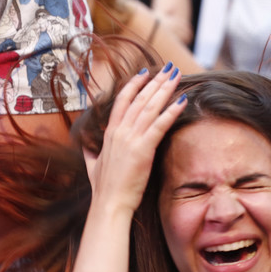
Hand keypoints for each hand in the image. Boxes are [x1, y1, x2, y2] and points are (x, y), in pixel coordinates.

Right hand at [84, 63, 186, 216]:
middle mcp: (120, 132)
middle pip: (140, 99)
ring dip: (165, 89)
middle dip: (156, 81)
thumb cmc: (103, 188)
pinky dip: (171, 111)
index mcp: (110, 134)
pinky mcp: (143, 149)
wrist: (108, 204)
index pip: (122, 101)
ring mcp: (131, 139)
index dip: (134, 84)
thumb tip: (88, 150)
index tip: (145, 72)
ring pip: (150, 107)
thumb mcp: (92, 166)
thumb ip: (92, 154)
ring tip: (176, 75)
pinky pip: (159, 125)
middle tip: (169, 67)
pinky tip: (182, 100)